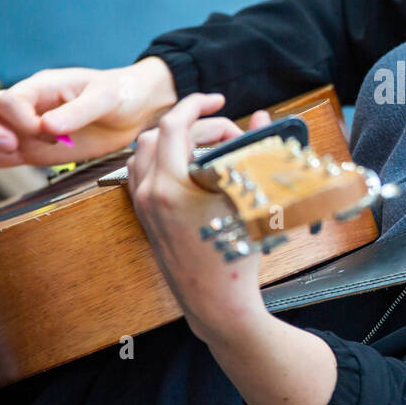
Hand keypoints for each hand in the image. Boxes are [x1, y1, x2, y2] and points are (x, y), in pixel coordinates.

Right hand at [0, 57, 178, 177]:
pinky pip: (1, 156)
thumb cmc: (121, 94)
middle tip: (12, 146)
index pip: (11, 100)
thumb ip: (77, 112)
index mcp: (43, 86)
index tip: (49, 133)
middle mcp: (29, 106)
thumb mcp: (106, 98)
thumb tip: (46, 127)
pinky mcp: (35, 150)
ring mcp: (28, 129)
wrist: (137, 109)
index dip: (21, 119)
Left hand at [126, 92, 273, 341]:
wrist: (216, 303)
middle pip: (157, 135)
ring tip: (209, 147)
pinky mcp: (146, 219)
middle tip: (226, 133)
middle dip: (192, 125)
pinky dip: (164, 161)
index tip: (217, 101)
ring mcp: (144, 208)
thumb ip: (253, 150)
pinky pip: (144, 176)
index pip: (173, 125)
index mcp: (170, 186)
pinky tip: (194, 169)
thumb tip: (261, 117)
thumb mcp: (250, 199)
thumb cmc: (236, 256)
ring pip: (146, 154)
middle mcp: (149, 194)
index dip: (195, 105)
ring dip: (174, 141)